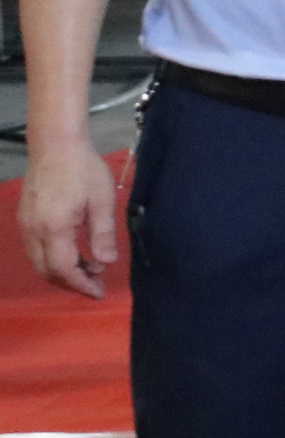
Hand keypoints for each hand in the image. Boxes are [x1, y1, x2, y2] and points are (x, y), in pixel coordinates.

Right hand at [20, 134, 117, 299]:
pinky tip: (76, 251)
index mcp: (54, 228)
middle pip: (47, 271)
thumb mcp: (102, 201)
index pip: (63, 270)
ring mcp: (26, 224)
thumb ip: (103, 234)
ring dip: (64, 270)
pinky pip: (36, 248)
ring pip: (39, 261)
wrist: (55, 144)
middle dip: (72, 282)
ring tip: (92, 266)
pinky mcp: (25, 218)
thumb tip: (107, 262)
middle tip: (97, 283)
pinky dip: (55, 257)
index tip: (99, 292)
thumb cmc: (83, 169)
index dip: (81, 285)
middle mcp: (34, 230)